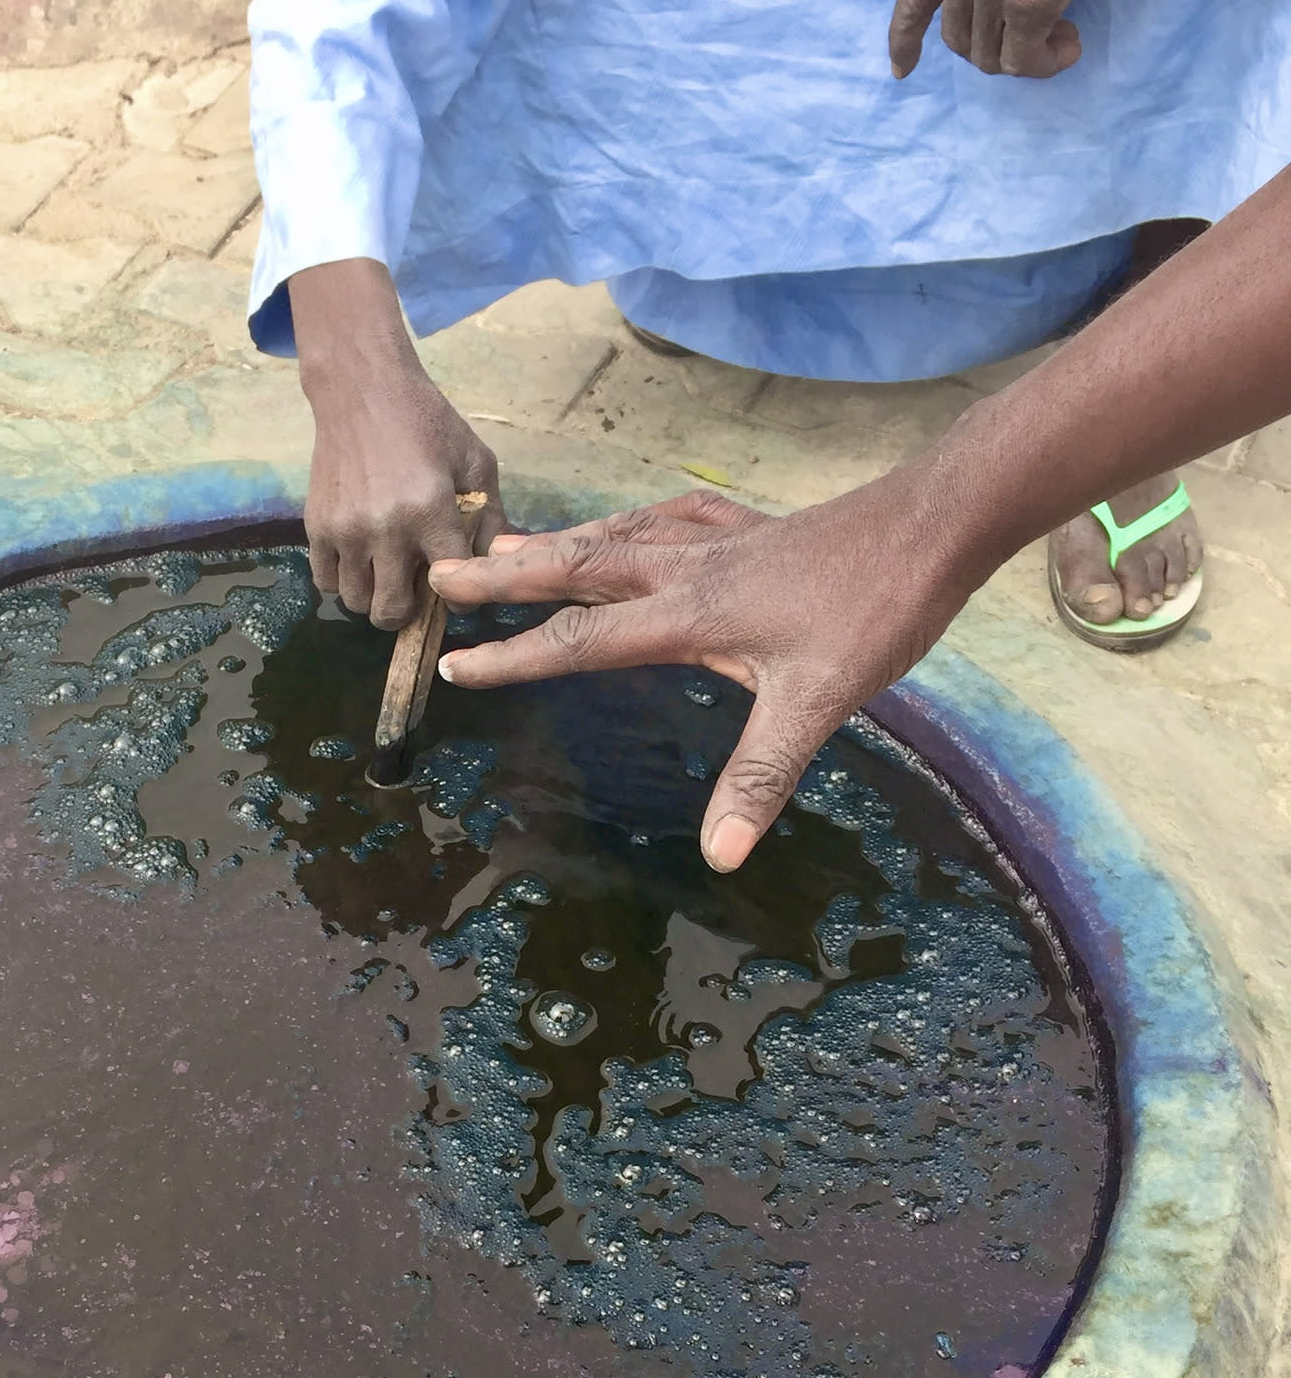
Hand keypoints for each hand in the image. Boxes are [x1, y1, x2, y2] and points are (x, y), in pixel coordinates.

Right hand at [289, 257, 503, 626]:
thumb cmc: (427, 423)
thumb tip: (496, 568)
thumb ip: (490, 517)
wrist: (362, 390)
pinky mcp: (317, 526)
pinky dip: (343, 581)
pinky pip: (325, 583)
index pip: (452, 589)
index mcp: (431, 513)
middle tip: (414, 587)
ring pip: (356, 603)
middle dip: (409, 610)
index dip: (458, 598)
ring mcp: (345, 531)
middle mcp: (385, 530)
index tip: (455, 585)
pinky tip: (359, 561)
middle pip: (392, 612)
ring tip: (385, 573)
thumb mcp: (475, 461)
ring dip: (374, 597)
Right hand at [429, 481, 976, 871]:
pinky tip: (627, 524)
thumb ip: (760, 777)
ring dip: (555, 545)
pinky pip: (666, 520)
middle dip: (506, 578)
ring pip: (614, 537)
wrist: (936, 522)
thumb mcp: (817, 702)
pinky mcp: (750, 528)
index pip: (583, 639)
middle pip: (578, 569)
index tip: (456, 665)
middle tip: (441, 575)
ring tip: (505, 544)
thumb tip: (718, 857)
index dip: (517, 656)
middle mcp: (688, 568)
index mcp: (690, 613)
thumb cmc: (877, 609)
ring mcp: (718, 541)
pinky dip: (627, 522)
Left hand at [889, 0, 1196, 80]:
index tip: (903, 69)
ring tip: (1057, 35)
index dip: (904, 39)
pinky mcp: (1028, 3)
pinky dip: (1044, 64)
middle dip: (989, 46)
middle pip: (957, 36)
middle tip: (1028, 34)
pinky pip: (1024, 60)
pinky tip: (1069, 47)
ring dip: (1022, 56)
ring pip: (989, 55)